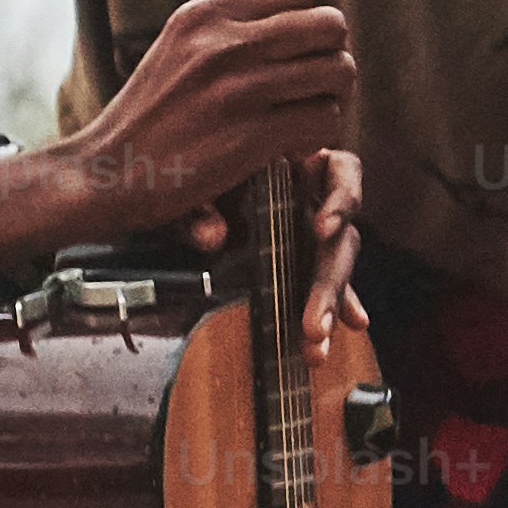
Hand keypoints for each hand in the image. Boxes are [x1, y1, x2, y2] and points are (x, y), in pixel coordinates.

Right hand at [71, 0, 353, 229]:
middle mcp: (222, 43)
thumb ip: (243, 12)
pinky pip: (326, 119)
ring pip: (337, 71)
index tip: (290, 49)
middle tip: (312, 83)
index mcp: (202, 15)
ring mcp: (239, 89)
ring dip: (332, 96)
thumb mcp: (184, 46)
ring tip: (304, 113)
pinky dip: (319, 135)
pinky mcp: (252, 137)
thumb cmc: (152, 111)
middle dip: (331, 55)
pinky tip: (292, 144)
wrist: (105, 173)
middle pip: (329, 25)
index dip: (305, 19)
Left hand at [175, 145, 360, 366]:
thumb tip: (212, 238)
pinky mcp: (300, 258)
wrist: (165, 180)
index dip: (341, 199)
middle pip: (340, 237)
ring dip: (325, 307)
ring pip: (331, 267)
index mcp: (295, 162)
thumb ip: (196, 205)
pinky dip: (327, 308)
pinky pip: (319, 283)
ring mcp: (308, 229)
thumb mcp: (185, 182)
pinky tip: (331, 335)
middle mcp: (312, 195)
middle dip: (327, 283)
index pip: (342, 170)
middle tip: (313, 323)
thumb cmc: (185, 171)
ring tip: (313, 344)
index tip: (321, 230)